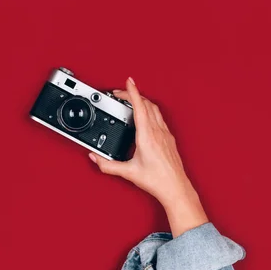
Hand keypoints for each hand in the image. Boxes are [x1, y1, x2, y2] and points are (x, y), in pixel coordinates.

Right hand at [89, 78, 207, 236]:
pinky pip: (160, 118)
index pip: (139, 106)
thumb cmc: (157, 180)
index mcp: (147, 135)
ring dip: (143, 102)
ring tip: (133, 102)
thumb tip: (95, 158)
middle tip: (122, 93)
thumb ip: (108, 165)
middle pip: (147, 104)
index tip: (128, 82)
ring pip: (155, 110)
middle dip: (134, 95)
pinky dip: (150, 112)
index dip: (132, 92)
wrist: (175, 187)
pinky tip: (146, 118)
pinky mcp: (169, 139)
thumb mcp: (127, 172)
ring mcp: (165, 134)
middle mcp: (158, 131)